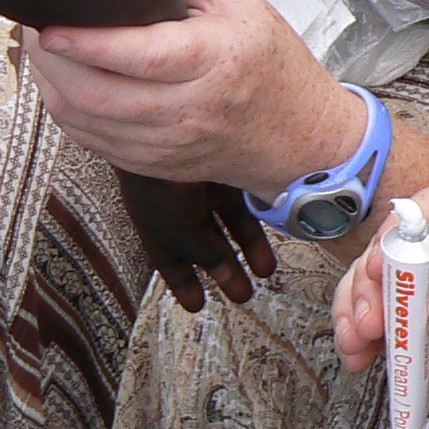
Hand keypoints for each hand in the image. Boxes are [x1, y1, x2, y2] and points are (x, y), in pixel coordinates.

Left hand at [26, 0, 363, 196]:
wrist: (299, 135)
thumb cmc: (271, 63)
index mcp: (216, 60)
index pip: (141, 56)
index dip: (88, 42)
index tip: (50, 24)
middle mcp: (190, 108)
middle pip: (99, 95)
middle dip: (51, 62)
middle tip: (34, 29)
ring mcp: (169, 143)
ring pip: (87, 123)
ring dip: (51, 87)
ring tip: (42, 52)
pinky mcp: (154, 165)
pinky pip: (93, 143)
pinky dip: (69, 112)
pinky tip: (64, 84)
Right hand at [116, 170, 275, 312]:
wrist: (164, 122)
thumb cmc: (157, 178)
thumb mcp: (176, 229)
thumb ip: (202, 253)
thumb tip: (223, 273)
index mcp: (156, 223)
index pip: (168, 260)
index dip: (182, 284)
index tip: (196, 306)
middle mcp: (178, 205)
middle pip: (205, 244)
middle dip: (224, 270)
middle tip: (242, 294)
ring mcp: (202, 184)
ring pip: (229, 221)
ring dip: (248, 247)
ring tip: (266, 271)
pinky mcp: (226, 164)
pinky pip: (244, 197)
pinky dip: (256, 217)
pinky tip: (273, 232)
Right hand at [333, 188, 428, 428]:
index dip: (402, 233)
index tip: (383, 270)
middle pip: (399, 252)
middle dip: (372, 283)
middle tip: (367, 322)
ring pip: (388, 294)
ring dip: (362, 315)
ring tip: (357, 347)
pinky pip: (398, 338)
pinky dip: (373, 349)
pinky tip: (364, 364)